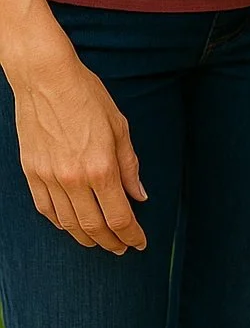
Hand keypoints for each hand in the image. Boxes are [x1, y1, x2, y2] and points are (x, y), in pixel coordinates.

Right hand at [12, 49, 146, 252]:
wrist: (46, 79)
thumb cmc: (87, 96)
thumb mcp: (119, 125)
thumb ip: (129, 165)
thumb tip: (139, 195)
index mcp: (101, 167)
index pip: (119, 217)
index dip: (131, 235)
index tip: (140, 243)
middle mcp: (74, 179)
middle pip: (94, 227)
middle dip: (112, 242)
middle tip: (122, 247)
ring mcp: (49, 179)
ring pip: (68, 224)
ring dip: (87, 237)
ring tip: (100, 240)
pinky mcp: (32, 174)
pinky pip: (46, 210)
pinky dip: (60, 223)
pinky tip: (70, 224)